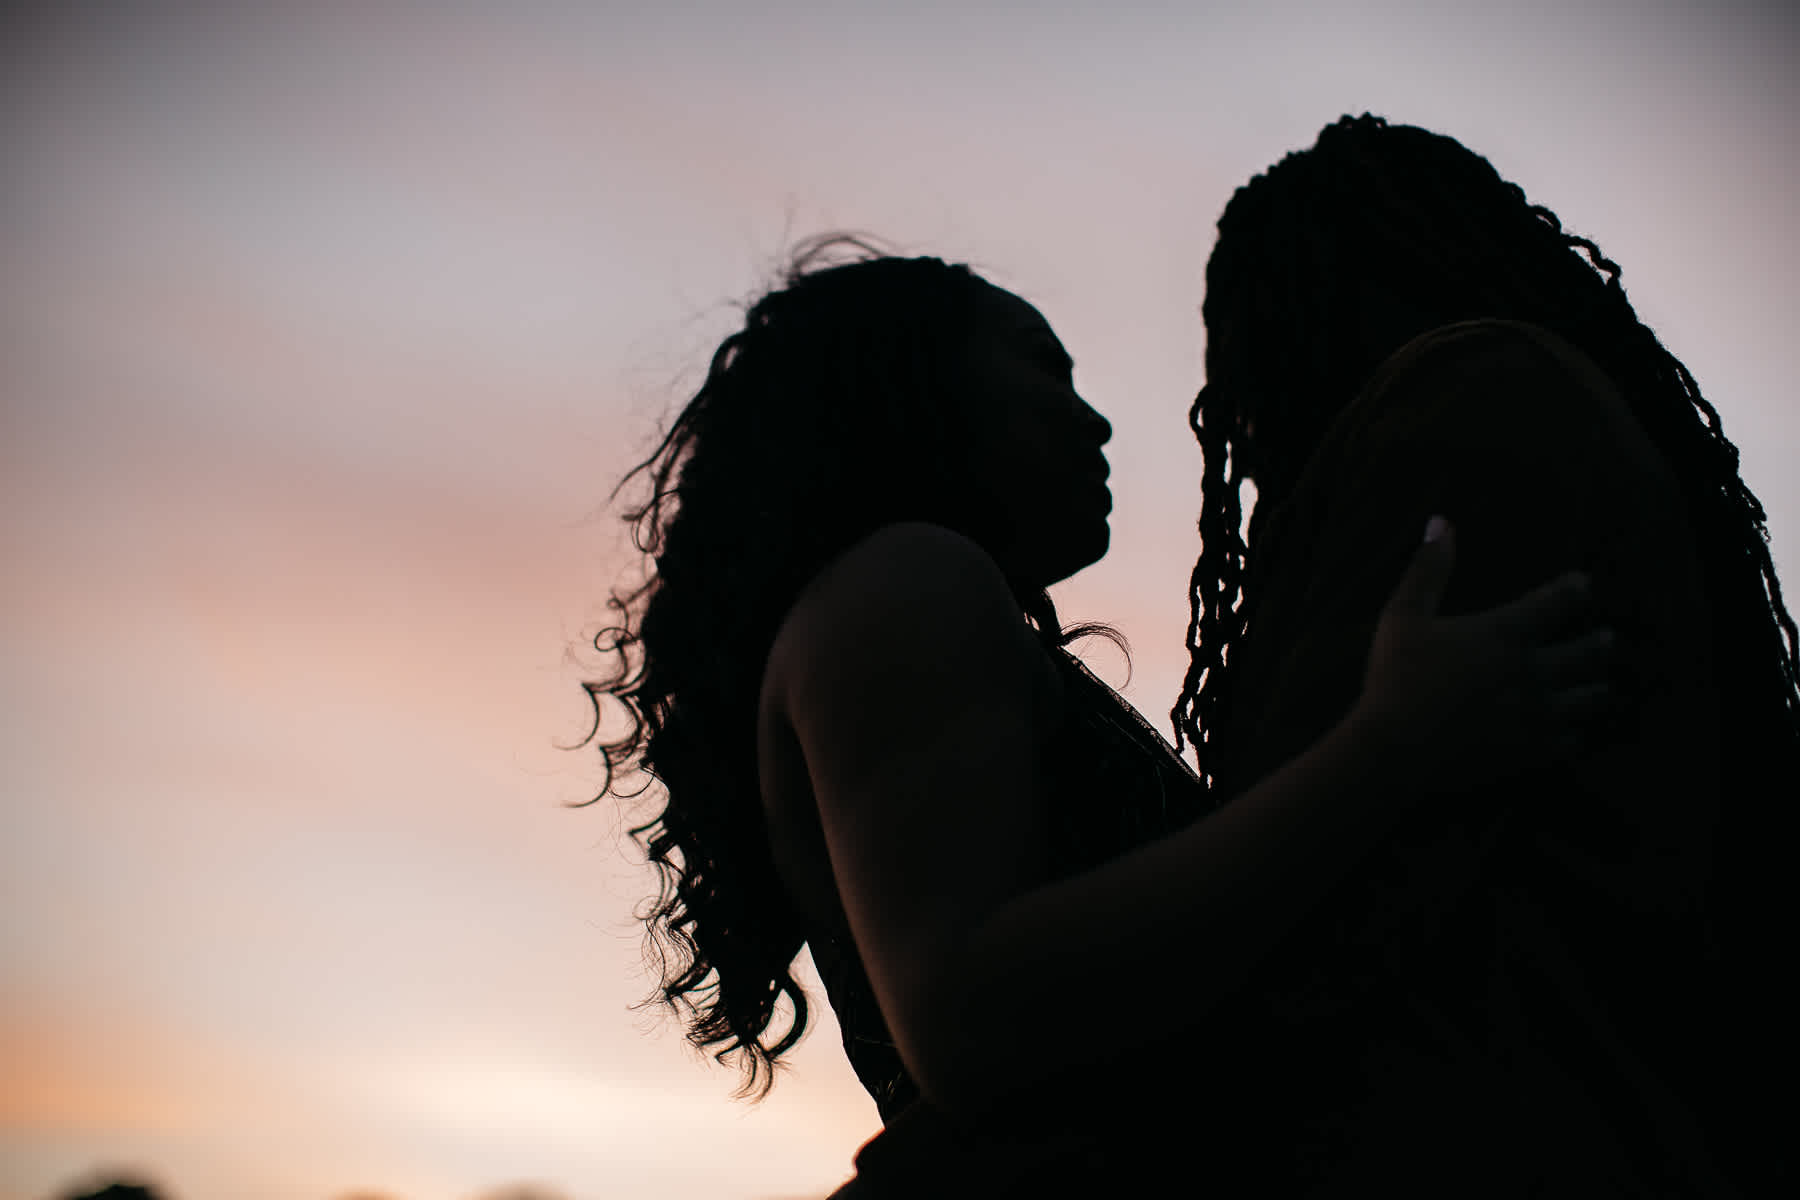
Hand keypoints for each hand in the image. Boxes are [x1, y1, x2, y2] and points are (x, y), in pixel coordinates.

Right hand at [1358, 516, 1621, 782]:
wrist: (1395, 750)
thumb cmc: (1395, 678)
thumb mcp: (1403, 615)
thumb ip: (1428, 568)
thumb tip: (1440, 522)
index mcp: (1505, 633)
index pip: (1557, 602)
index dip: (1574, 589)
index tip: (1583, 584)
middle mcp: (1532, 671)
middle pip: (1587, 653)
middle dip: (1600, 644)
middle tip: (1608, 640)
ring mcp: (1536, 715)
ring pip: (1587, 699)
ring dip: (1595, 689)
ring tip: (1601, 687)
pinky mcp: (1530, 751)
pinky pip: (1568, 741)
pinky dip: (1571, 734)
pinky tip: (1568, 733)